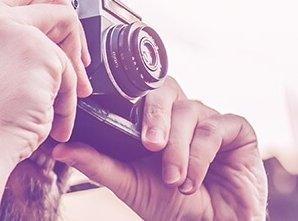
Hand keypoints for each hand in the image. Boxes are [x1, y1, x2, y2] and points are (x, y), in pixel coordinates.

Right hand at [0, 0, 93, 219]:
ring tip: (66, 94)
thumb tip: (52, 16)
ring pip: (65, 18)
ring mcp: (9, 26)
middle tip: (74, 53)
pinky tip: (56, 116)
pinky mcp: (37, 47)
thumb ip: (0, 32)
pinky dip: (69, 94)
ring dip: (73, 59)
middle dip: (67, 17)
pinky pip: (71, 63)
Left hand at [52, 78, 268, 219]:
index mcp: (155, 120)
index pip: (140, 92)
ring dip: (179, 149)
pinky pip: (217, 127)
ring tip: (174, 180)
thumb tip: (60, 149)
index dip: (128, 96)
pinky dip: (202, 155)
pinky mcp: (237, 130)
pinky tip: (192, 179)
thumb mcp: (128, 184)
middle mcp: (182, 114)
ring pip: (190, 113)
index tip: (111, 112)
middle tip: (149, 146)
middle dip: (155, 117)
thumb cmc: (172, 205)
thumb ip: (96, 164)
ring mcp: (210, 119)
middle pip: (165, 91)